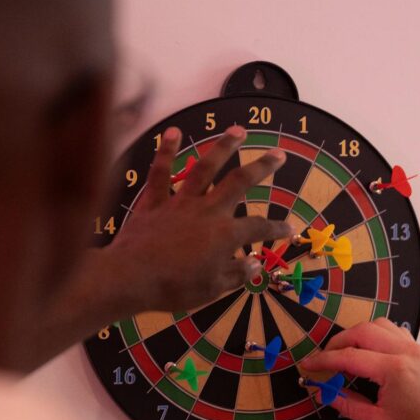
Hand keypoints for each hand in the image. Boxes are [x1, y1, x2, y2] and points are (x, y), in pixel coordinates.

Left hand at [100, 125, 292, 312]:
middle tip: (278, 154)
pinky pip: (161, 172)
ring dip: (223, 147)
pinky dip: (166, 151)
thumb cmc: (174, 287)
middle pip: (240, 182)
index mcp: (226, 234)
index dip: (277, 228)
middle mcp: (208, 210)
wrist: (130, 278)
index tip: (290, 229)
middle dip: (262, 167)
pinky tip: (173, 132)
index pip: (259, 227)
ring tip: (238, 130)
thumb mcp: (213, 289)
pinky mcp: (154, 202)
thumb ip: (236, 274)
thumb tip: (255, 264)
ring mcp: (180, 202)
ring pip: (205, 168)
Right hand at [301, 318, 419, 419]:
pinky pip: (392, 331)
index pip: (349, 357)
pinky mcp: (418, 351)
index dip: (324, 360)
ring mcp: (413, 348)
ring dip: (357, 335)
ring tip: (344, 355)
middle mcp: (404, 351)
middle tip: (324, 360)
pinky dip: (376, 335)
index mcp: (393, 369)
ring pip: (378, 325)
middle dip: (338, 342)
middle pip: (362, 331)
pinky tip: (368, 353)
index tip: (308, 365)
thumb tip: (324, 392)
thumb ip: (348, 403)